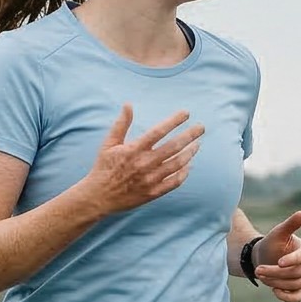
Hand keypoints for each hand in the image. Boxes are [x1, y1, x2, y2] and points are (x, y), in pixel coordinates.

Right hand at [80, 104, 202, 215]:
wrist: (99, 197)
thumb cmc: (104, 167)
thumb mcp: (109, 144)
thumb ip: (121, 124)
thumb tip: (128, 104)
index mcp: (134, 150)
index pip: (159, 131)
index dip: (174, 121)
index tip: (186, 113)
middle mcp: (144, 164)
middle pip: (173, 147)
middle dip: (190, 135)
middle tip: (201, 127)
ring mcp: (150, 179)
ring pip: (177, 164)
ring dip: (190, 153)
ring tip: (197, 144)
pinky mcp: (153, 193)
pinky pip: (174, 182)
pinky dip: (184, 173)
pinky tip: (189, 165)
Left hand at [254, 210, 300, 301]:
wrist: (264, 258)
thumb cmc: (272, 244)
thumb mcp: (278, 233)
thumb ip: (290, 225)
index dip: (293, 260)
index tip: (279, 262)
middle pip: (297, 273)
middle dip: (276, 273)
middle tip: (258, 270)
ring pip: (294, 285)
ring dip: (275, 282)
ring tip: (261, 275)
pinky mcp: (300, 290)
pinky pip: (297, 298)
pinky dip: (285, 297)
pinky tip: (274, 290)